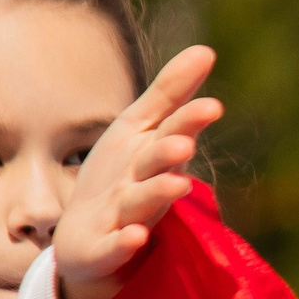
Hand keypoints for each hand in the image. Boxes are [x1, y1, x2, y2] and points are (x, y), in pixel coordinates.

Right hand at [54, 47, 223, 298]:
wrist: (84, 237)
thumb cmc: (123, 176)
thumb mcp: (147, 134)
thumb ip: (174, 96)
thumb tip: (207, 50)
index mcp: (143, 149)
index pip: (168, 129)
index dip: (188, 118)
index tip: (214, 106)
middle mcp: (130, 177)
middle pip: (150, 163)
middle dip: (165, 151)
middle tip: (185, 142)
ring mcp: (115, 213)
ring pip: (137, 203)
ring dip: (154, 193)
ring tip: (178, 183)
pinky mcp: (103, 248)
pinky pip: (114, 246)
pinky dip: (123, 242)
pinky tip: (137, 237)